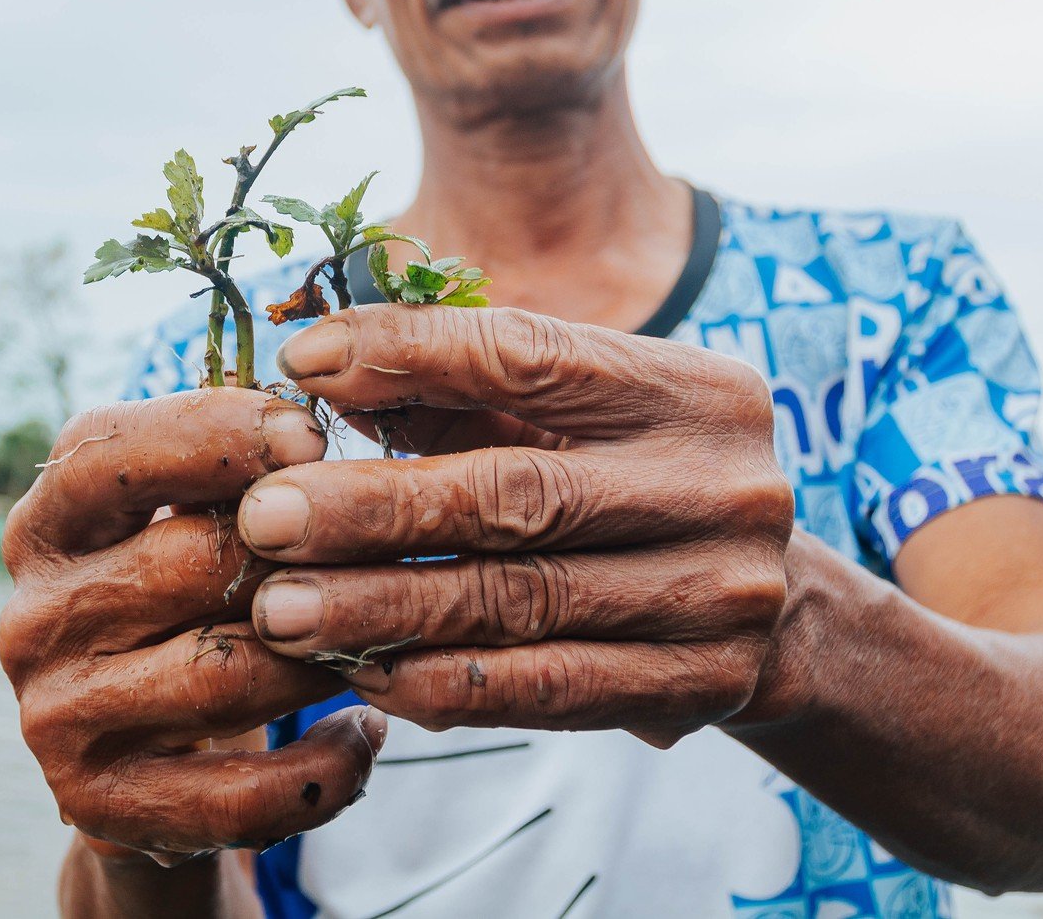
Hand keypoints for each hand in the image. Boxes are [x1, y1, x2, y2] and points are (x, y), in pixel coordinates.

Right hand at [0, 387, 387, 862]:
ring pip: (226, 673)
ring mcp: (55, 717)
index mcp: (46, 524)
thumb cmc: (187, 608)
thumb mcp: (182, 522)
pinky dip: (323, 766)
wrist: (142, 768)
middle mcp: (33, 616)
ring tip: (390, 636)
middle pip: (189, 561)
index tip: (311, 434)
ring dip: (328, 656)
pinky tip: (366, 732)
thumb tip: (326, 404)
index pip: (107, 454)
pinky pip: (237, 794)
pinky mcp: (95, 806)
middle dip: (305, 551)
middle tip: (390, 546)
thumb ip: (226, 468)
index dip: (214, 433)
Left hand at [239, 305, 791, 748]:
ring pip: (521, 601)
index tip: (299, 365)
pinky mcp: (701, 685)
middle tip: (264, 518)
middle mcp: (719, 484)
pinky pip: (549, 688)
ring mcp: (720, 592)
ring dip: (384, 609)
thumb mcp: (571, 417)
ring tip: (281, 610)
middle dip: (373, 507)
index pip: (530, 355)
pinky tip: (364, 674)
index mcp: (689, 388)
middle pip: (517, 492)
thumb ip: (457, 389)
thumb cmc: (629, 480)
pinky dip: (447, 684)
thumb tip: (314, 362)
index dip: (407, 355)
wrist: (778, 605)